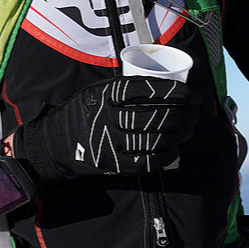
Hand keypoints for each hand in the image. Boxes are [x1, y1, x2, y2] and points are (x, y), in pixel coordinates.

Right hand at [13, 76, 196, 183]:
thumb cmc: (84, 112)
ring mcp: (109, 143)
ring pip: (152, 139)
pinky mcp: (113, 165)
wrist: (56, 143)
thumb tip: (161, 82)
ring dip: (177, 134)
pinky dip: (165, 155)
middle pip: (152, 116)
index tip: (186, 92)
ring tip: (189, 127)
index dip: (169, 91)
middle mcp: (106, 118)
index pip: (142, 89)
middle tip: (193, 111)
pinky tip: (176, 148)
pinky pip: (145, 162)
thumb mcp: (96, 91)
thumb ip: (122, 88)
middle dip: (180, 114)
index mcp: (104, 95)